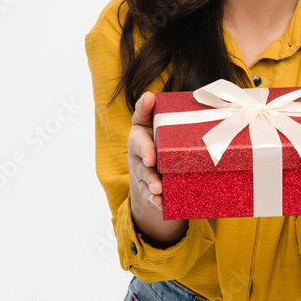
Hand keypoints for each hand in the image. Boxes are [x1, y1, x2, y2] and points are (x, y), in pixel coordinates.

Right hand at [127, 92, 163, 208]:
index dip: (145, 150)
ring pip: (145, 183)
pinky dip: (156, 201)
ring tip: (159, 194)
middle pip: (141, 167)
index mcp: (138, 138)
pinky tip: (163, 204)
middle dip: (148, 175)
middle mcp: (138, 157)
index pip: (139, 143)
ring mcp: (143, 174)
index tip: (151, 158)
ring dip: (151, 189)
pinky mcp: (150, 187)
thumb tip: (149, 95)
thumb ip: (146, 108)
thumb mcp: (148, 119)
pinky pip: (151, 196)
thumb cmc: (153, 132)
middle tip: (156, 182)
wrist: (151, 155)